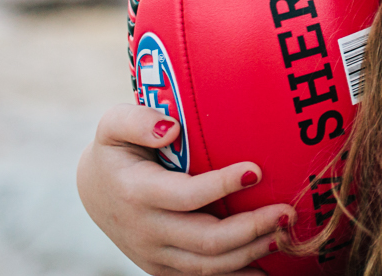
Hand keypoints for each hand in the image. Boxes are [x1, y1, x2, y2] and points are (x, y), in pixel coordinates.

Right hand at [76, 104, 293, 275]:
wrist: (94, 190)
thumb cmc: (115, 149)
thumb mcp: (112, 125)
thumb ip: (136, 120)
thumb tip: (171, 129)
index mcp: (136, 193)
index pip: (186, 196)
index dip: (222, 185)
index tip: (256, 171)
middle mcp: (145, 231)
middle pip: (205, 239)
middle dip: (251, 228)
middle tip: (288, 211)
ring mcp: (153, 254)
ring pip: (207, 265)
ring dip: (249, 253)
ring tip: (285, 234)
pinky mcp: (162, 267)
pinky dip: (235, 274)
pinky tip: (266, 264)